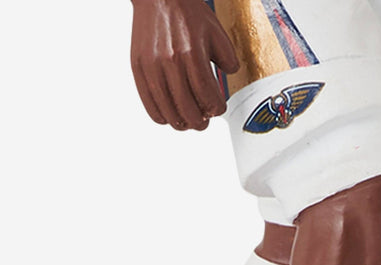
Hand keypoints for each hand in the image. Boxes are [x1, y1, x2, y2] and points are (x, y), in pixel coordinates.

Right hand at [130, 0, 238, 130]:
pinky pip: (149, 104)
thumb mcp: (216, 32)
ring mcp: (152, 67)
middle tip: (204, 121)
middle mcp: (170, 62)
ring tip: (189, 121)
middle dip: (200, 122)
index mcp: (192, 53)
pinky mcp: (138, 68)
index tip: (218, 109)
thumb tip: (230, 77)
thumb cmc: (186, 13)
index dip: (215, 109)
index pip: (207, 96)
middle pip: (188, 109)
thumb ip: (228, 58)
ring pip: (169, 112)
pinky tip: (170, 116)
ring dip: (182, 123)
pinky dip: (161, 116)